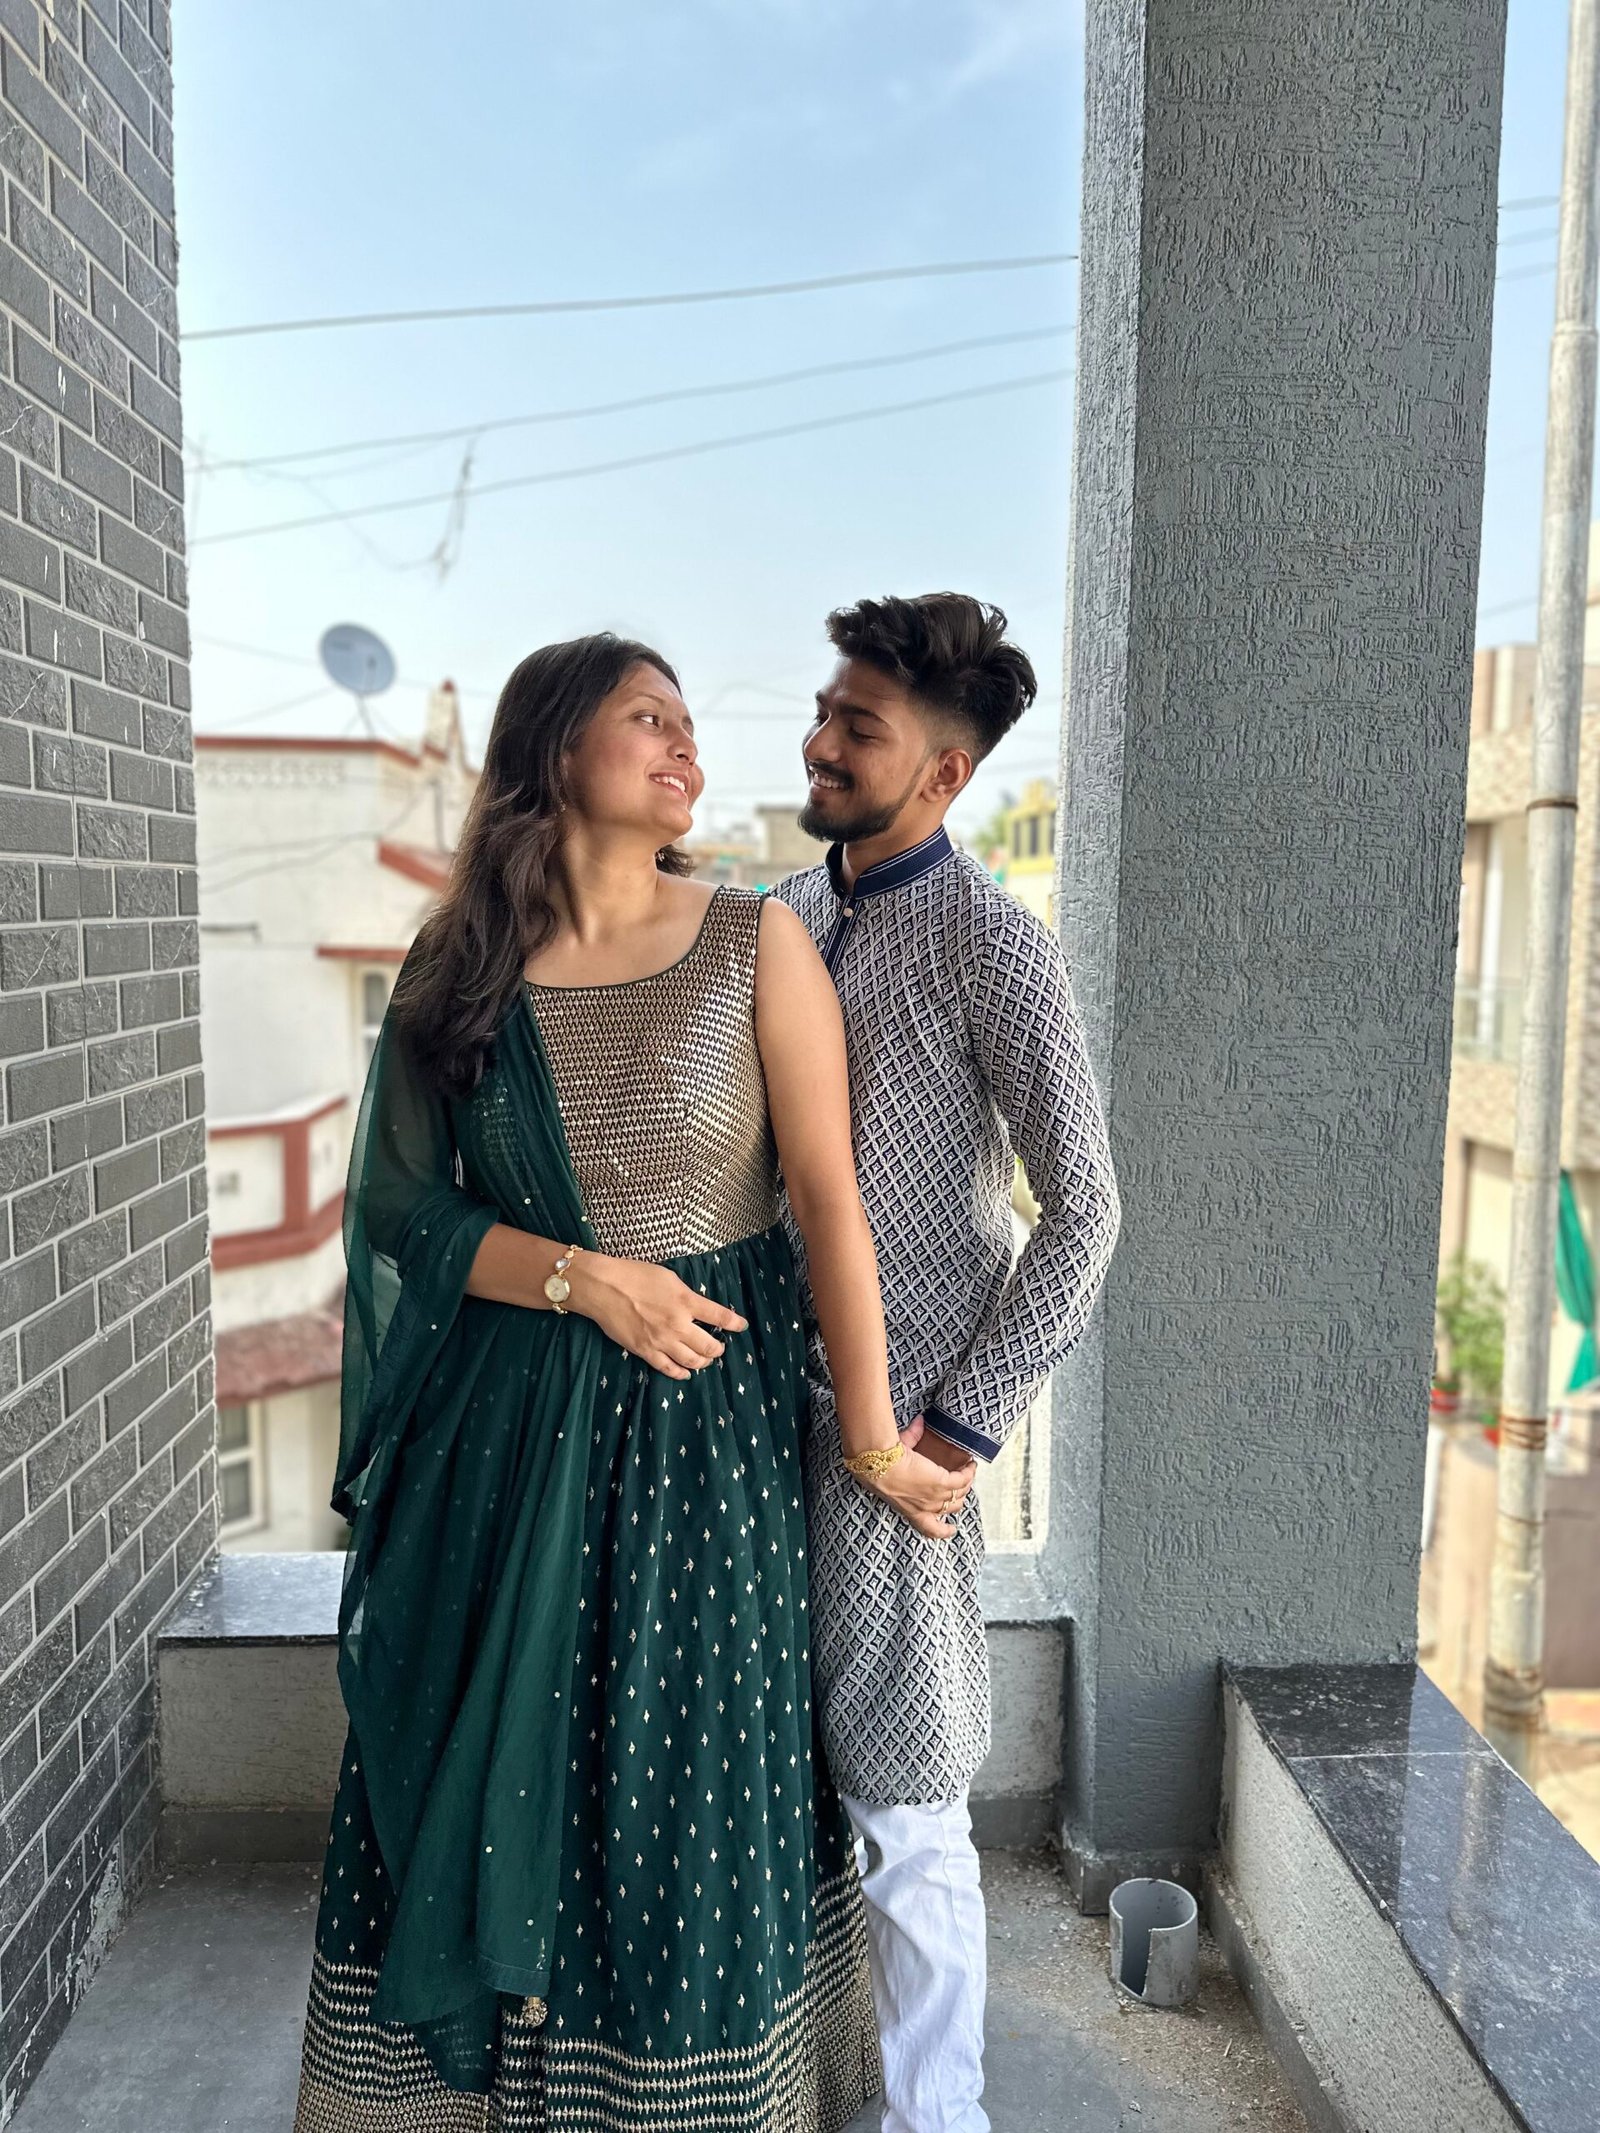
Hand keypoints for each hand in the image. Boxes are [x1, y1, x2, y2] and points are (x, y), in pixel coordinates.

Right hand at [569, 1254, 746, 1379]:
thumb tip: (694, 1305)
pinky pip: (668, 1368)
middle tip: (719, 1348)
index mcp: (686, 1301)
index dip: (734, 1323)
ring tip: (705, 1360)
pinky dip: (681, 1373)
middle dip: (718, 1349)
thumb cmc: (634, 1275)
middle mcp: (678, 1324)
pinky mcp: (646, 1351)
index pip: (719, 1316)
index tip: (741, 1326)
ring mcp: (662, 1341)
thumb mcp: (668, 1278)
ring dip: (703, 1362)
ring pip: (692, 1360)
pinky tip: (686, 1373)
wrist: (604, 1288)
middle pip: (709, 1346)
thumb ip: (685, 1295)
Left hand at [856, 1415, 976, 1540]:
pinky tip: (970, 1464)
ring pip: (959, 1495)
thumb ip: (908, 1440)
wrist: (878, 1464)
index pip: (929, 1529)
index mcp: (909, 1510)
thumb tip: (917, 1423)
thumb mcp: (894, 1463)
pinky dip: (969, 1472)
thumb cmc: (879, 1465)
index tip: (950, 1530)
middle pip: (950, 1509)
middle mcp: (923, 1507)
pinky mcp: (941, 1483)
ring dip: (966, 1483)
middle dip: (958, 1500)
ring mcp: (933, 1496)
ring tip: (968, 1471)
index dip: (942, 1531)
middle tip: (962, 1487)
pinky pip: (963, 1481)